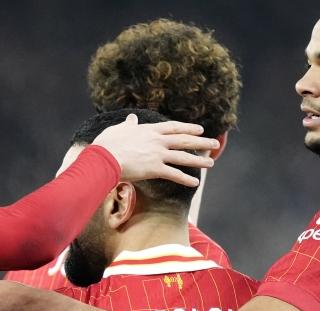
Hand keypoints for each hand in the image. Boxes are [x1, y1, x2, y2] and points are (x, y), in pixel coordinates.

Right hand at [91, 113, 217, 187]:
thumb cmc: (107, 145)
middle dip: (201, 142)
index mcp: (150, 130)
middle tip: (214, 143)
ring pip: (183, 157)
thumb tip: (131, 118)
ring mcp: (158, 154)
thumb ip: (128, 125)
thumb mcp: (118, 130)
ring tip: (211, 163)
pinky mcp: (155, 169)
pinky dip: (186, 179)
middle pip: (184, 140)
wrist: (104, 158)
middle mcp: (157, 141)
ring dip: (199, 160)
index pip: (174, 127)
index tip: (200, 129)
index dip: (188, 128)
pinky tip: (196, 183)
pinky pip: (174, 174)